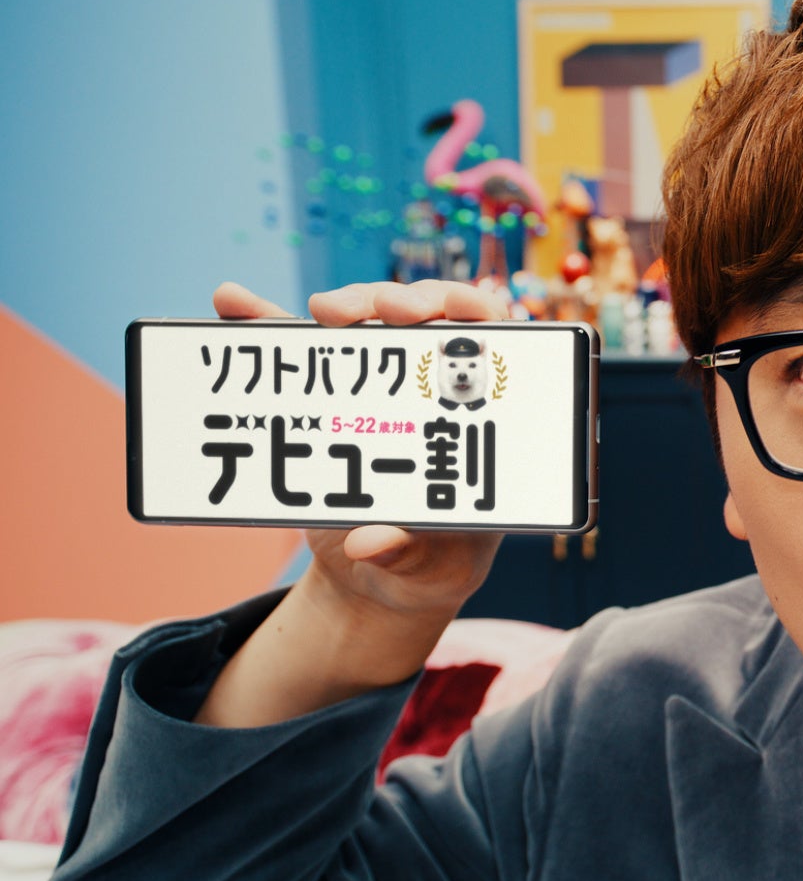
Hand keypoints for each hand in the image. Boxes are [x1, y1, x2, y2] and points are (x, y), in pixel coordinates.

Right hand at [212, 280, 509, 623]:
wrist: (379, 578)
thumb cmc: (431, 567)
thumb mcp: (430, 568)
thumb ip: (409, 552)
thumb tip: (369, 542)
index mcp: (476, 420)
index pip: (491, 343)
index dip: (472, 312)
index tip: (445, 310)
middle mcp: (428, 390)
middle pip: (424, 317)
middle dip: (399, 302)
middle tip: (380, 310)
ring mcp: (375, 390)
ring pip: (364, 323)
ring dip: (345, 304)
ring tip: (321, 312)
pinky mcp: (324, 401)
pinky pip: (295, 354)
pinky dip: (264, 324)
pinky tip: (232, 303)